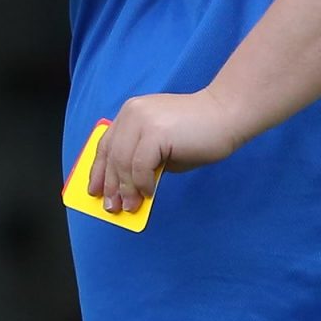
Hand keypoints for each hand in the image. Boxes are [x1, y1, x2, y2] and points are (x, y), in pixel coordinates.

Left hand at [88, 90, 247, 214]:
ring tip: (130, 207)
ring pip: (123, 163)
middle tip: (112, 207)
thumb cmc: (197, 133)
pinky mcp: (156, 132)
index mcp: (131, 113)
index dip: (98, 169)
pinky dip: (142, 184)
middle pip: (111, 155)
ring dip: (125, 190)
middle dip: (111, 185)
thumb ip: (143, 160)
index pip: (106, 143)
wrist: (226, 115)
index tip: (94, 190)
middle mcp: (132, 113)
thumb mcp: (162, 147)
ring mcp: (143, 120)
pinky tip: (149, 193)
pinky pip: (140, 166)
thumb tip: (127, 188)